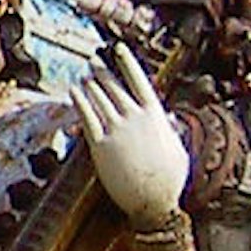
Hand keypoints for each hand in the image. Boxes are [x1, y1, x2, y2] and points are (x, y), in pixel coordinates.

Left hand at [72, 39, 188, 226]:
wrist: (153, 201)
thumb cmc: (170, 179)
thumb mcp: (177, 149)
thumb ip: (171, 131)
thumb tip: (169, 119)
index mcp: (156, 117)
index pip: (139, 80)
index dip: (127, 62)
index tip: (118, 48)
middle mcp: (134, 119)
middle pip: (114, 87)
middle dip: (103, 72)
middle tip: (94, 61)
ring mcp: (116, 131)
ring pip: (99, 99)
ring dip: (90, 84)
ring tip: (83, 75)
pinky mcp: (100, 145)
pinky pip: (86, 117)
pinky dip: (79, 101)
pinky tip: (74, 92)